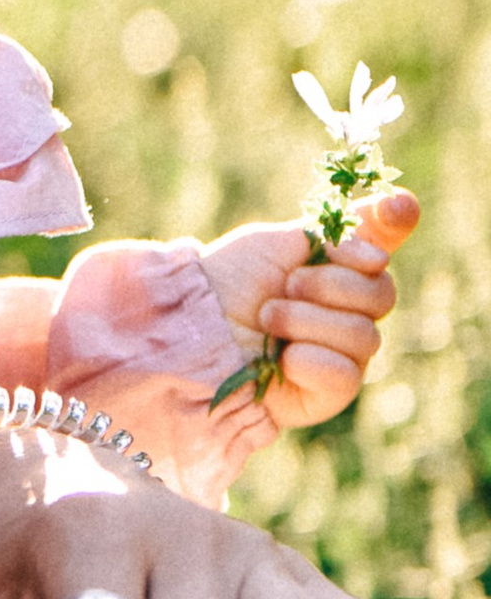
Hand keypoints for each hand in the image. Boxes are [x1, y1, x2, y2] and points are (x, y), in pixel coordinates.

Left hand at [197, 187, 418, 443]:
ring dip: (306, 321)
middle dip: (330, 284)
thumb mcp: (281, 243)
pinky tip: (283, 358)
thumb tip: (406, 205)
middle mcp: (349, 312)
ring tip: (268, 320)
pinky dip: (310, 359)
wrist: (193, 327)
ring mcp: (343, 354)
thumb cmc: (231, 281)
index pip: (381, 251)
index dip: (389, 228)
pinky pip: (346, 373)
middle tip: (286, 285)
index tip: (394, 209)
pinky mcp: (330, 392)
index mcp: (339, 272)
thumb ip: (340, 230)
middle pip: (382, 295)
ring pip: (364, 336)